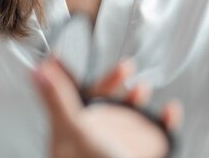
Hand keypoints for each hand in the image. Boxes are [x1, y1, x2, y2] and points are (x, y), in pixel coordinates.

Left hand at [33, 57, 180, 157]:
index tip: (80, 60)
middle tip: (126, 70)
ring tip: (143, 91)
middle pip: (104, 107)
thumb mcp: (77, 130)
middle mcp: (93, 144)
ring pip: (128, 121)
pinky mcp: (138, 156)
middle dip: (115, 86)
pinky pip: (155, 138)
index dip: (78, 78)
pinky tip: (170, 113)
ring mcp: (117, 151)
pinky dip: (165, 123)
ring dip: (138, 103)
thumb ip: (60, 100)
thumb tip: (38, 71)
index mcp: (71, 135)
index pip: (75, 99)